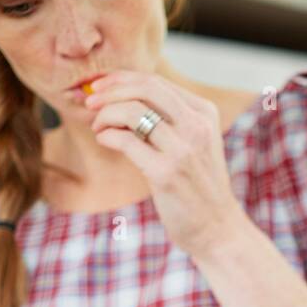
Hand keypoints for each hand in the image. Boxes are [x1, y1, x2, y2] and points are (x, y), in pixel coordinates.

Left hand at [86, 71, 244, 259]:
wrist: (217, 227)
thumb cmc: (198, 186)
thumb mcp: (195, 143)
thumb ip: (170, 119)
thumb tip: (122, 97)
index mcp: (204, 113)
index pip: (156, 82)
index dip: (121, 79)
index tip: (100, 87)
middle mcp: (196, 127)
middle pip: (145, 88)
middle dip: (110, 90)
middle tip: (90, 102)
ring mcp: (182, 150)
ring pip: (133, 112)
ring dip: (105, 115)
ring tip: (98, 127)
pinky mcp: (166, 173)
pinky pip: (126, 141)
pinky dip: (107, 136)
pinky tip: (105, 140)